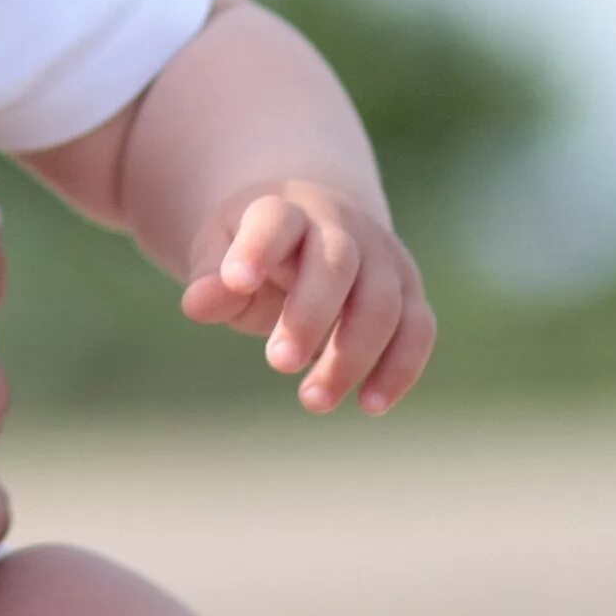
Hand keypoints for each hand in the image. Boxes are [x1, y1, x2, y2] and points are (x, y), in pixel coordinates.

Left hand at [180, 180, 435, 413]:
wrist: (313, 227)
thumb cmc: (255, 251)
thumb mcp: (219, 253)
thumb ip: (209, 279)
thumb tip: (197, 305)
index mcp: (285, 210)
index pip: (275, 221)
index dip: (257, 249)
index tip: (235, 282)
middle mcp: (342, 227)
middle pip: (335, 265)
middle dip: (309, 316)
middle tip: (278, 364)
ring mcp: (382, 258)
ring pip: (381, 304)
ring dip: (351, 357)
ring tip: (312, 401)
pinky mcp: (409, 293)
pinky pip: (418, 329)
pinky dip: (399, 368)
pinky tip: (370, 405)